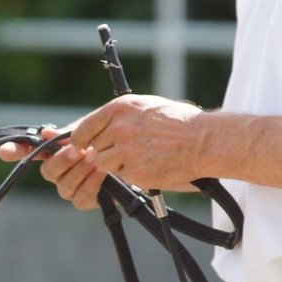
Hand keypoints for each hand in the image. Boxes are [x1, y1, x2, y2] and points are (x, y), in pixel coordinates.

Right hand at [0, 125, 107, 210]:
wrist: (133, 155)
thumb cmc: (107, 141)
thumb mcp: (89, 132)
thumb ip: (69, 134)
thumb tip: (45, 132)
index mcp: (52, 152)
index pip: (26, 152)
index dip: (14, 151)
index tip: (5, 151)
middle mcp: (57, 173)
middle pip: (48, 172)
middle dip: (62, 161)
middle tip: (78, 150)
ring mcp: (68, 188)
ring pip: (64, 186)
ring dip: (81, 171)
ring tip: (96, 158)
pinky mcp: (84, 201)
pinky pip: (81, 197)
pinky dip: (92, 183)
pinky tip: (103, 172)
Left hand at [70, 94, 206, 190]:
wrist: (203, 141)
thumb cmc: (179, 122)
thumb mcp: (146, 107)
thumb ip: (120, 116)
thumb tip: (97, 127)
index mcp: (121, 108)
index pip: (86, 126)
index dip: (79, 138)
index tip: (78, 145)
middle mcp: (120, 128)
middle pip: (93, 146)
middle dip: (104, 150)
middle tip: (125, 151)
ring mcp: (125, 150)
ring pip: (102, 162)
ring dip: (115, 163)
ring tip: (139, 157)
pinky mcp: (133, 170)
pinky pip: (120, 175)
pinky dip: (130, 173)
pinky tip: (149, 165)